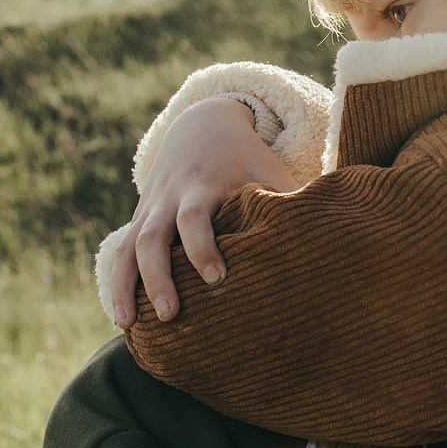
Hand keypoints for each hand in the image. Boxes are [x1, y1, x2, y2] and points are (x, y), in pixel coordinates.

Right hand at [115, 97, 296, 325]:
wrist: (202, 123)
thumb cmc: (246, 156)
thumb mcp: (268, 168)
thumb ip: (290, 199)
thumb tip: (329, 235)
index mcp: (203, 186)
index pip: (195, 219)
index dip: (202, 247)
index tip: (218, 278)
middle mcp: (170, 198)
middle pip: (153, 237)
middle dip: (159, 276)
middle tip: (171, 314)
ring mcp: (150, 209)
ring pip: (128, 247)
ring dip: (125, 286)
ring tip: (129, 324)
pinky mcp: (139, 219)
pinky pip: (121, 252)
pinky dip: (117, 283)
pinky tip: (123, 318)